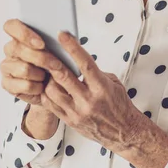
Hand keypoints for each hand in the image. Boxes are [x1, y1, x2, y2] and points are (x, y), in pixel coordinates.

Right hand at [0, 18, 65, 108]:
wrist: (53, 90)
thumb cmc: (55, 65)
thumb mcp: (59, 51)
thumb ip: (57, 40)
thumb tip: (65, 34)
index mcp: (20, 36)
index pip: (11, 26)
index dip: (24, 34)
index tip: (41, 44)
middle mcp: (10, 50)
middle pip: (18, 48)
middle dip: (41, 58)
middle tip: (56, 64)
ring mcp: (6, 67)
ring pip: (23, 68)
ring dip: (41, 74)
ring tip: (47, 76)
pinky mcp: (7, 84)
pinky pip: (24, 85)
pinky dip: (37, 87)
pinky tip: (41, 86)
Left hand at [40, 31, 143, 152]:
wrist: (123, 132)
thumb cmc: (119, 105)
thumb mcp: (113, 83)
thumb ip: (95, 73)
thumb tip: (77, 60)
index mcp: (102, 88)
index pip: (85, 63)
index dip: (73, 47)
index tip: (62, 35)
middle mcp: (89, 100)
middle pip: (64, 77)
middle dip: (52, 61)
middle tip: (44, 50)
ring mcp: (77, 112)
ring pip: (52, 90)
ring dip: (48, 78)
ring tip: (47, 70)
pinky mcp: (69, 121)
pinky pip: (50, 104)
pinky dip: (46, 92)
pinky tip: (48, 86)